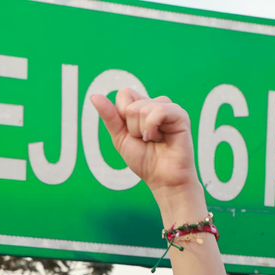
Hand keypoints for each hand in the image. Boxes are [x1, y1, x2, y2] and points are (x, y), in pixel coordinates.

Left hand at [89, 88, 198, 204]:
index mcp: (143, 107)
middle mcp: (157, 104)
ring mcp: (169, 108)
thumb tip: (94, 96)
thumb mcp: (120, 138)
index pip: (124, 94)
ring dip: (142, 131)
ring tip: (154, 141)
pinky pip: (158, 111)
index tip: (133, 134)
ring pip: (142, 108)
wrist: (163, 180)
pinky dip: (152, 128)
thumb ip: (109, 116)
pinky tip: (160, 138)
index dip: (122, 116)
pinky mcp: (180, 115)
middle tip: (145, 140)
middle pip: (131, 104)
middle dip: (132, 127)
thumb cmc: (145, 161)